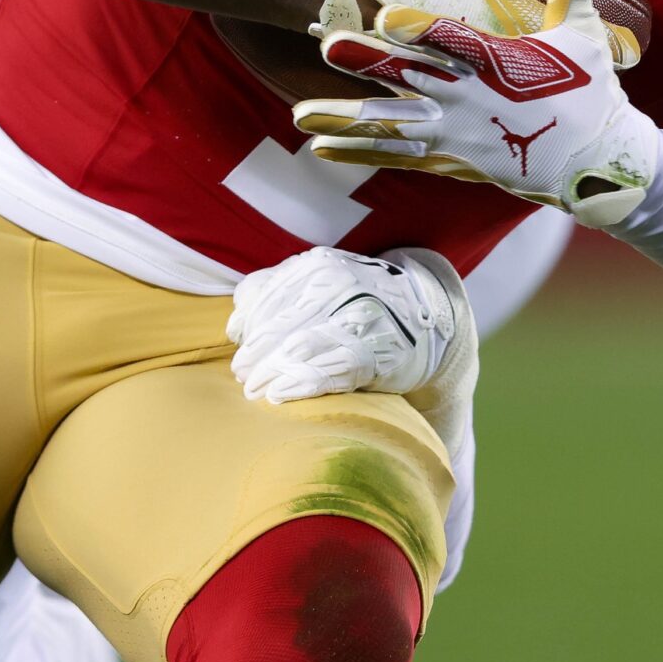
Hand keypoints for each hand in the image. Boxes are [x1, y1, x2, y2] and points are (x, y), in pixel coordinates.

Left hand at [226, 246, 467, 403]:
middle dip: (255, 356)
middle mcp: (338, 285)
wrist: (426, 312)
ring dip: (271, 372)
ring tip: (256, 390)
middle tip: (244, 378)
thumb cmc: (359, 302)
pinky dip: (302, 382)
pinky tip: (281, 394)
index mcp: (317, 266)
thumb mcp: (320, 282)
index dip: (250, 327)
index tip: (240, 350)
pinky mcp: (377, 350)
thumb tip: (235, 325)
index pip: (267, 298)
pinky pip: (331, 367)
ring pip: (300, 346)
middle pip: (279, 325)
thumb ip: (275, 293)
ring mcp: (359, 316)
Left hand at [296, 0, 659, 228]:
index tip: (386, 13)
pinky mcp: (452, 161)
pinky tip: (321, 148)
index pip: (455, 40)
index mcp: (502, 64)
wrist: (598, 162)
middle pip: (413, 78)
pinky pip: (399, 156)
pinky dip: (361, 152)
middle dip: (368, 63)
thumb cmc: (589, 90)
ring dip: (347, 119)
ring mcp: (459, 135)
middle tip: (326, 45)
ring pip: (396, 125)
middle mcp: (474, 100)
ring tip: (301, 114)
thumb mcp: (583, 29)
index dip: (421, 26)